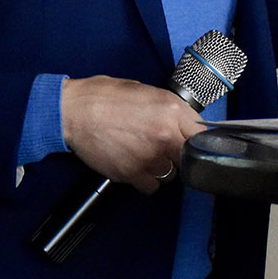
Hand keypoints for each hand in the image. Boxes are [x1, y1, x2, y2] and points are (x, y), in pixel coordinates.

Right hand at [59, 76, 206, 193]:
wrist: (74, 111)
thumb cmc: (105, 96)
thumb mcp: (146, 91)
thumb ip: (168, 109)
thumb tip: (182, 121)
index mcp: (172, 110)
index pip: (202, 135)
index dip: (197, 140)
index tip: (191, 142)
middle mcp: (166, 136)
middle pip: (189, 157)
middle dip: (178, 154)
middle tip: (163, 147)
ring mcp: (150, 157)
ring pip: (171, 174)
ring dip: (161, 168)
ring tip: (143, 155)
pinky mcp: (132, 174)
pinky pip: (151, 187)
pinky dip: (145, 181)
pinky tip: (135, 167)